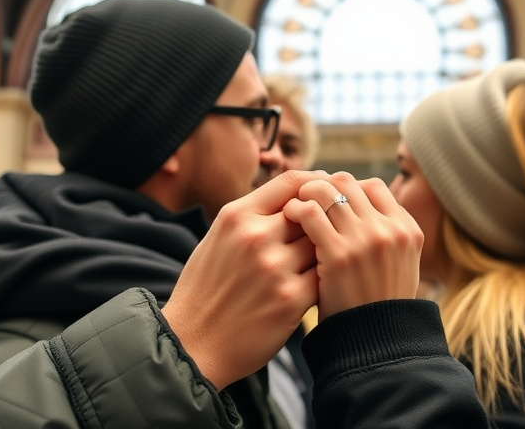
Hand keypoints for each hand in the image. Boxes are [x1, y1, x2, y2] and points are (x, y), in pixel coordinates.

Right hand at [163, 170, 325, 390]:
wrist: (193, 344)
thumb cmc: (206, 291)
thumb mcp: (219, 239)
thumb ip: (253, 216)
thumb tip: (295, 197)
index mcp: (236, 217)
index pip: (290, 182)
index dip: (314, 183)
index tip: (325, 191)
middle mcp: (256, 236)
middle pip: (312, 211)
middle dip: (323, 220)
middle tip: (331, 229)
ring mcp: (275, 268)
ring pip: (322, 243)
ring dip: (325, 252)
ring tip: (322, 261)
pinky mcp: (290, 299)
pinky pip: (324, 277)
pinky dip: (324, 279)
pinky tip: (317, 286)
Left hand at [284, 172, 422, 320]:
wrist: (374, 345)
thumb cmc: (376, 306)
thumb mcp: (398, 266)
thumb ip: (384, 235)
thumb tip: (356, 207)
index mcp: (407, 230)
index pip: (373, 187)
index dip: (348, 188)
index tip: (329, 198)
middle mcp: (390, 230)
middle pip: (348, 183)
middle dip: (323, 186)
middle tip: (305, 196)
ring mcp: (366, 240)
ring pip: (327, 191)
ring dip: (306, 194)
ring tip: (292, 205)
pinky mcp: (338, 255)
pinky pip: (309, 212)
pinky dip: (295, 209)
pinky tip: (288, 217)